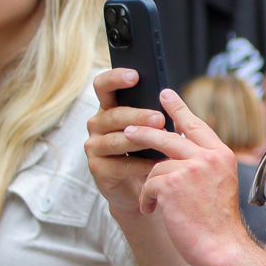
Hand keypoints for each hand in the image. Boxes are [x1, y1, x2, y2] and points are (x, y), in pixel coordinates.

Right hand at [85, 69, 165, 213]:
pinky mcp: (97, 168)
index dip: (115, 78)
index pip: (103, 86)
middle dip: (138, 115)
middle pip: (114, 114)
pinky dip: (141, 165)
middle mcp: (97, 124)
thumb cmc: (148, 154)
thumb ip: (156, 114)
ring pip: (116, 139)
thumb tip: (171, 98)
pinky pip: (121, 164)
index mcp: (110, 108)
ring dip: (140, 140)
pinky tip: (157, 165)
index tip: (134, 75)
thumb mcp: (153, 131)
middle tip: (159, 119)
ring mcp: (94, 146)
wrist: (140, 190)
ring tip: (161, 141)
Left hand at [125, 88, 251, 265]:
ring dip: (152, 186)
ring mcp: (189, 169)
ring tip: (157, 204)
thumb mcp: (219, 184)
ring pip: (155, 166)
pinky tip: (155, 211)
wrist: (221, 247)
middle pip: (168, 136)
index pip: (196, 125)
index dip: (178, 109)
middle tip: (128, 130)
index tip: (165, 94)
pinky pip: (148, 184)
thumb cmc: (219, 223)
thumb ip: (203, 164)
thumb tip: (178, 147)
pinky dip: (147, 199)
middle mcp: (207, 157)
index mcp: (221, 155)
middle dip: (144, 133)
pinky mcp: (171, 184)